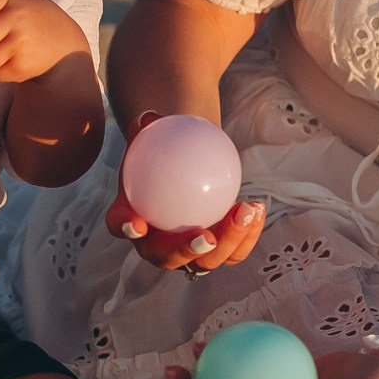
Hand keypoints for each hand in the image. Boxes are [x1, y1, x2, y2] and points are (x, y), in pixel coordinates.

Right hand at [103, 111, 264, 270]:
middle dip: (186, 252)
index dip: (126, 228)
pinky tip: (257, 208)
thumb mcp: (152, 137)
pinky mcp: (215, 250)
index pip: (121, 225)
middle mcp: (155, 245)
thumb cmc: (160, 150)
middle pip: (167, 257)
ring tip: (245, 212)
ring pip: (206, 261)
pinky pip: (233, 250)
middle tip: (207, 237)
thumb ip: (148, 128)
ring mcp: (186, 253)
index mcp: (130, 218)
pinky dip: (246, 233)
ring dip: (228, 242)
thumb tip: (149, 117)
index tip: (138, 224)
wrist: (181, 165)